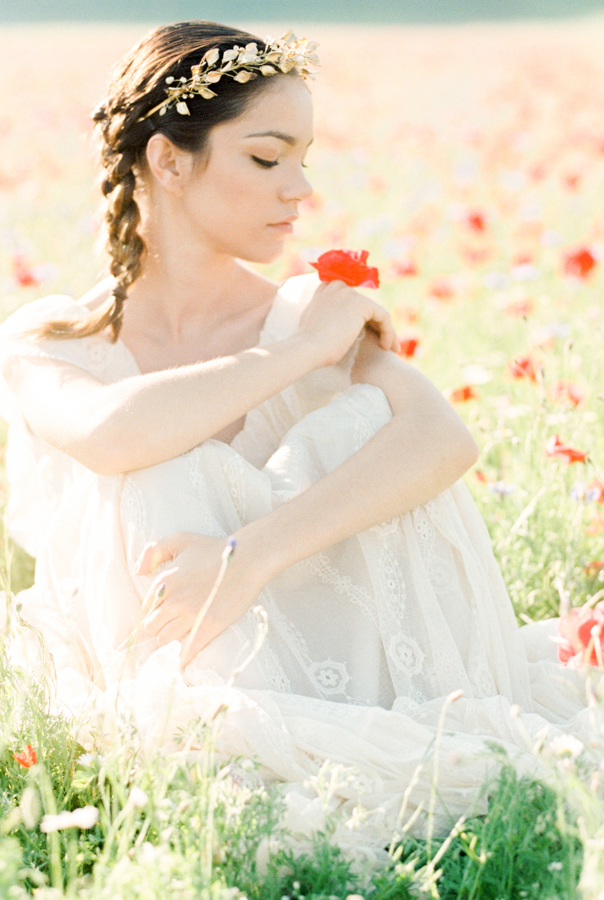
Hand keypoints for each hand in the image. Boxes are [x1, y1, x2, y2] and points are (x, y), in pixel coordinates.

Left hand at [134, 531, 265, 666]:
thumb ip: (153, 551)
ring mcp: (191, 616)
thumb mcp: (180, 539)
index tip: (158, 619)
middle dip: (157, 630)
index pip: (146, 609)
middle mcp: (173, 601)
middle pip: (152, 628)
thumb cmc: (214, 548)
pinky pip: (187, 650)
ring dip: (168, 643)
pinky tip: (179, 664)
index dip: (152, 614)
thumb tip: (138, 573)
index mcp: (164, 582)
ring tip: (174, 644)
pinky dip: (180, 658)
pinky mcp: (209, 627)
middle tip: (167, 630)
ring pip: (165, 640)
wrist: (248, 559)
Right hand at [298, 280, 398, 366]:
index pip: (350, 298)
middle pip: (365, 306)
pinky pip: (383, 317)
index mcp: (325, 290)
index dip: (361, 315)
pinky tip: (385, 347)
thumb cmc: (309, 345)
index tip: (369, 330)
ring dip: (386, 330)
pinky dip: (388, 332)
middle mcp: (338, 286)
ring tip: (389, 348)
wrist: (307, 348)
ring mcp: (350, 294)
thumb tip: (336, 323)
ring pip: (376, 312)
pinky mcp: (362, 304)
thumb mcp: (313, 323)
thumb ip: (326, 315)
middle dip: (376, 324)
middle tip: (383, 341)